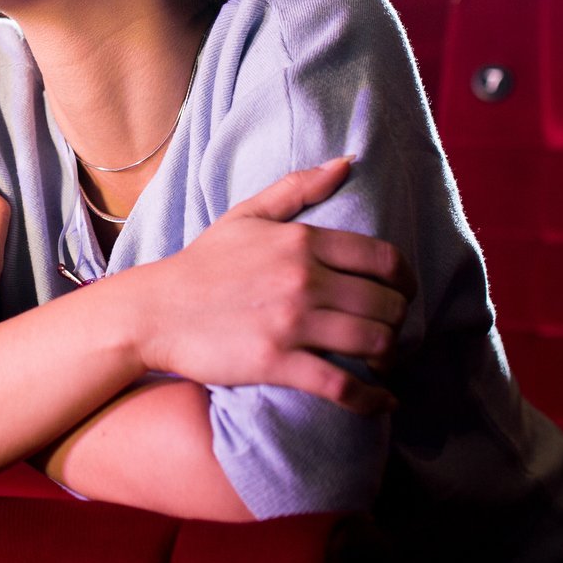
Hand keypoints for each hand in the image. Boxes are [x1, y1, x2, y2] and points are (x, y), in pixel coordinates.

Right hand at [123, 156, 414, 417]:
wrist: (155, 311)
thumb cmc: (203, 263)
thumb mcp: (247, 215)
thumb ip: (299, 186)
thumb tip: (348, 162)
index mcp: (302, 241)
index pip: (385, 258)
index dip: (407, 281)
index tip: (404, 295)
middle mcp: (303, 279)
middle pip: (387, 304)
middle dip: (399, 322)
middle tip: (391, 331)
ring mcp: (291, 322)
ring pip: (374, 341)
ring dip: (390, 357)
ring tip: (384, 363)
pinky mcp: (277, 362)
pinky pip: (342, 385)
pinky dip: (371, 397)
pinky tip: (381, 400)